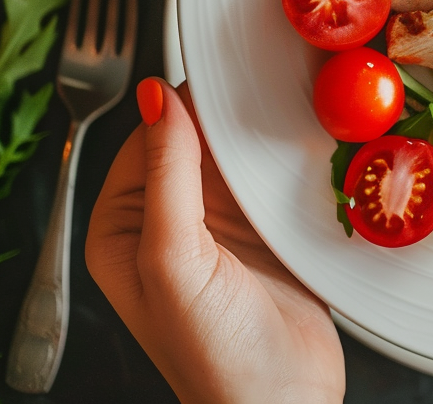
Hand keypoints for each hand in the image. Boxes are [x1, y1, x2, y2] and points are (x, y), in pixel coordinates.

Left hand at [87, 77, 344, 403]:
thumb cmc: (215, 354)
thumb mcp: (175, 258)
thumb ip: (167, 173)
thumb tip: (154, 95)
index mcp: (123, 227)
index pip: (149, 138)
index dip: (186, 107)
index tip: (225, 77)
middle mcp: (166, 224)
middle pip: (196, 142)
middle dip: (229, 120)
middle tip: (269, 86)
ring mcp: (218, 230)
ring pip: (237, 158)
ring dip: (263, 141)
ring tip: (294, 113)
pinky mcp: (264, 238)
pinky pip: (272, 183)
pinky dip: (289, 166)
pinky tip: (309, 151)